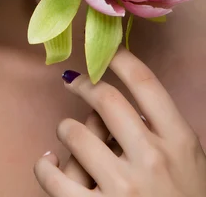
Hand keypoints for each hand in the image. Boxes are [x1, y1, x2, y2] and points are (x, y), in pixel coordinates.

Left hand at [34, 45, 205, 195]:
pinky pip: (53, 178)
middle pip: (106, 100)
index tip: (104, 53)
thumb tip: (135, 101)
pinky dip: (44, 167)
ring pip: (75, 133)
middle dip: (84, 85)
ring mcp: (124, 188)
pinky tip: (48, 164)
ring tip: (68, 133)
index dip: (119, 58)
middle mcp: (153, 159)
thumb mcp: (192, 165)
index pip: (145, 83)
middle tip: (75, 82)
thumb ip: (167, 132)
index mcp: (180, 141)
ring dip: (66, 128)